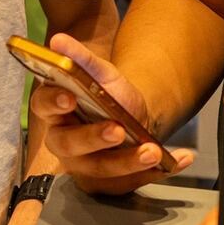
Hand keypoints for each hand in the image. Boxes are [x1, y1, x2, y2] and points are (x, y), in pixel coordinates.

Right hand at [31, 34, 192, 194]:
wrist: (131, 118)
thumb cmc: (107, 95)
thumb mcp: (99, 73)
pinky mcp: (107, 184)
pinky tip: (180, 159)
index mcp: (54, 111)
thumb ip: (81, 58)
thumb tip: (59, 40)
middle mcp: (63, 142)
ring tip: (152, 150)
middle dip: (94, 138)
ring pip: (102, 169)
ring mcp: (83, 167)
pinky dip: (157, 172)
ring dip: (129, 162)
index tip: (69, 97)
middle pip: (70, 144)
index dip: (53, 102)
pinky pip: (130, 183)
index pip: (43, 106)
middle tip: (117, 129)